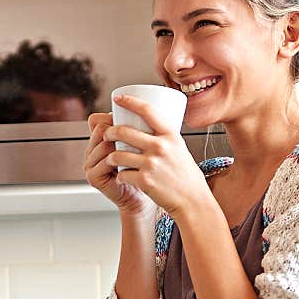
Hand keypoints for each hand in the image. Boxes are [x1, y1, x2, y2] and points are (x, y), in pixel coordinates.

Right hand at [83, 112, 154, 215]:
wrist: (143, 199)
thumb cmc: (145, 172)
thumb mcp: (142, 146)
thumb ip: (141, 130)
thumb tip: (157, 102)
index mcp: (100, 140)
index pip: (96, 120)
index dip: (111, 116)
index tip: (132, 119)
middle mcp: (91, 150)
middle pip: (99, 129)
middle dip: (117, 129)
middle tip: (138, 135)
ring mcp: (89, 164)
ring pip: (103, 143)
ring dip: (120, 145)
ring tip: (136, 151)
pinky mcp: (92, 177)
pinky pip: (103, 162)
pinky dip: (118, 161)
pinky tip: (130, 164)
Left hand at [103, 94, 212, 218]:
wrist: (192, 201)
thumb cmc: (186, 176)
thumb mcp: (180, 149)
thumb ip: (164, 138)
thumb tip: (146, 127)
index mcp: (170, 135)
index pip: (147, 110)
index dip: (130, 101)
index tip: (117, 98)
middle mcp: (161, 146)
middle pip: (124, 131)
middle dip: (109, 131)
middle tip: (106, 134)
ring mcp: (152, 164)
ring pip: (117, 154)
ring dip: (110, 157)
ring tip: (111, 159)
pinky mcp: (145, 180)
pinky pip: (122, 174)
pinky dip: (120, 176)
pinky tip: (123, 178)